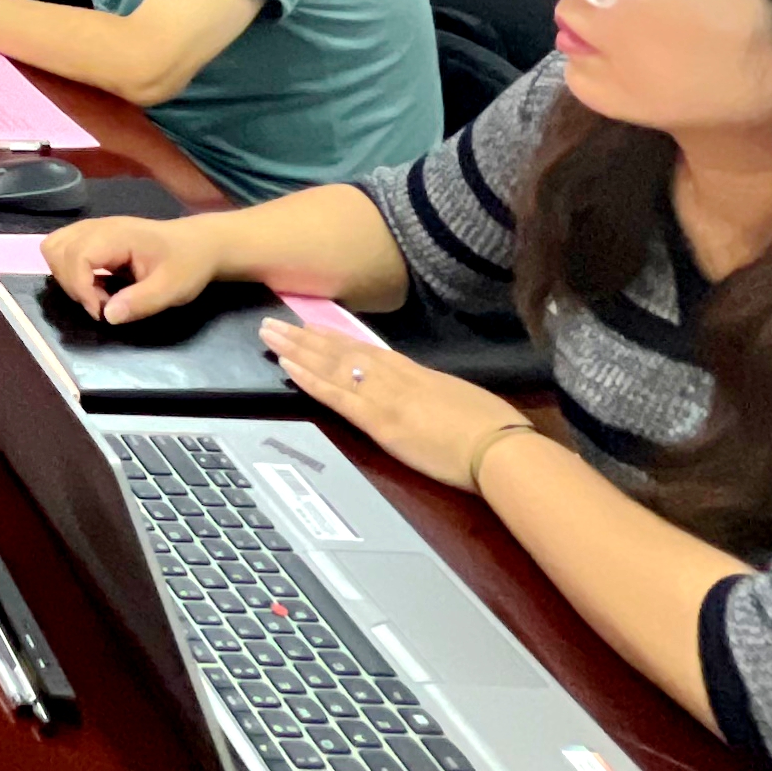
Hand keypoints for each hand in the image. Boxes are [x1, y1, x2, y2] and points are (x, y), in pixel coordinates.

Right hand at [40, 215, 217, 324]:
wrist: (199, 244)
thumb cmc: (188, 264)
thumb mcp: (172, 289)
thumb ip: (141, 302)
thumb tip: (107, 316)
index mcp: (117, 236)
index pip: (76, 255)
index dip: (80, 288)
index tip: (102, 311)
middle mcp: (99, 226)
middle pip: (57, 250)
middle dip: (72, 284)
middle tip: (101, 304)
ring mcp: (93, 228)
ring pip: (53, 246)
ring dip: (65, 276)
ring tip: (93, 294)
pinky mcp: (92, 235)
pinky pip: (62, 246)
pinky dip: (67, 268)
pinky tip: (92, 283)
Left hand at [259, 324, 534, 491]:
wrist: (501, 448)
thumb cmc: (492, 430)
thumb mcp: (460, 401)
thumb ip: (436, 395)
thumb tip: (427, 396)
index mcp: (417, 374)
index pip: (367, 351)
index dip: (336, 338)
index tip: (312, 325)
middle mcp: (395, 378)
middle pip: (342, 352)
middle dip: (306, 337)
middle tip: (274, 322)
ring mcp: (385, 397)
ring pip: (331, 366)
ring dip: (297, 349)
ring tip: (270, 335)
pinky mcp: (379, 421)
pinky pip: (336, 395)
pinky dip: (309, 379)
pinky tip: (287, 367)